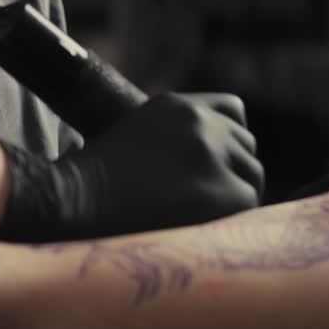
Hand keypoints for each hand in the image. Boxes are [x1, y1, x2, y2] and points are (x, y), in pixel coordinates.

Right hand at [0, 92, 263, 241]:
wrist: (76, 199)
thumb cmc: (93, 179)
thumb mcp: (133, 135)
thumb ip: (171, 135)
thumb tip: (202, 161)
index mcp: (177, 105)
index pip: (233, 110)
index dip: (228, 139)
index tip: (215, 163)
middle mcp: (200, 122)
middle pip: (246, 146)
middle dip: (231, 170)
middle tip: (203, 198)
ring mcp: (213, 153)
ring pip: (252, 174)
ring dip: (233, 193)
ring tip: (198, 213)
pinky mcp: (222, 189)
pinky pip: (248, 202)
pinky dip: (230, 215)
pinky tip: (200, 223)